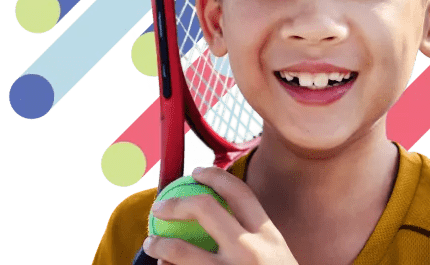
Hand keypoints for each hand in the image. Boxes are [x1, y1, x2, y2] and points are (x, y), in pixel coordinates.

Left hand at [143, 166, 298, 264]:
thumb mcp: (277, 257)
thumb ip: (257, 238)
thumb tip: (222, 216)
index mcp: (268, 235)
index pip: (240, 192)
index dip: (216, 176)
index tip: (198, 172)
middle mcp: (250, 250)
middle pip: (205, 209)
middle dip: (177, 202)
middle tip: (161, 206)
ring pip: (182, 251)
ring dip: (160, 245)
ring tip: (152, 243)